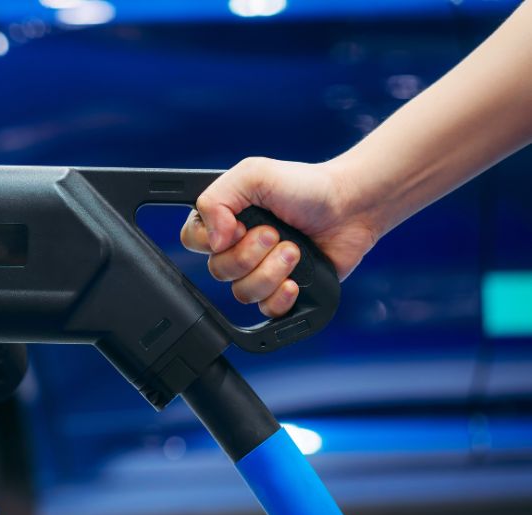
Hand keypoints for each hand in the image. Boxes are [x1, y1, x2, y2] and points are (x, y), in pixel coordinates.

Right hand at [180, 157, 378, 316]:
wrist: (351, 206)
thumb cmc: (306, 186)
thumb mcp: (254, 174)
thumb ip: (217, 198)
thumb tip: (213, 241)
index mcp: (224, 218)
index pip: (193, 240)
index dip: (213, 240)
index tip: (239, 226)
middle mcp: (238, 246)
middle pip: (218, 271)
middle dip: (250, 254)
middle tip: (276, 233)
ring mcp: (260, 270)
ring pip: (242, 293)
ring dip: (270, 271)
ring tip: (294, 250)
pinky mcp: (283, 291)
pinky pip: (266, 310)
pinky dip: (281, 297)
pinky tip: (296, 281)